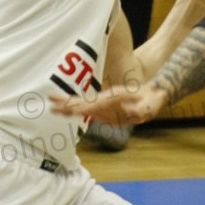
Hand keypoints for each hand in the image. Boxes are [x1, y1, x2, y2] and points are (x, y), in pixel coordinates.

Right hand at [52, 81, 166, 126]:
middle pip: (81, 103)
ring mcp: (105, 104)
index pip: (89, 105)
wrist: (154, 91)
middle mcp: (106, 101)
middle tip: (50, 103)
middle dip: (65, 104)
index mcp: (112, 100)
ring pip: (82, 105)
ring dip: (67, 105)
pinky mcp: (107, 107)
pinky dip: (76, 108)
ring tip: (53, 106)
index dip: (75, 107)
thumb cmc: (151, 99)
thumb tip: (133, 113)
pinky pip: (88, 109)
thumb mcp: (150, 106)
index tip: (64, 107)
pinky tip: (68, 110)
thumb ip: (142, 110)